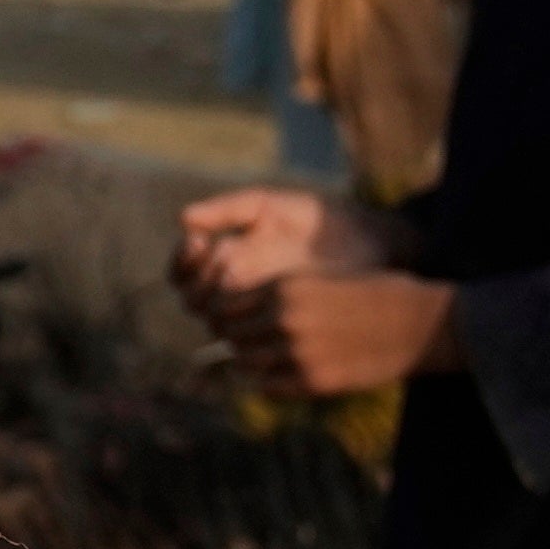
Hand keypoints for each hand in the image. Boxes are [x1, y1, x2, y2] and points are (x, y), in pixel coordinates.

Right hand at [166, 183, 378, 320]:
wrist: (368, 242)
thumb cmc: (320, 220)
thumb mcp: (272, 206)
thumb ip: (229, 208)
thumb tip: (182, 219)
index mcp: (226, 260)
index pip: (182, 273)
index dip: (181, 262)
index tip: (197, 241)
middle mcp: (236, 292)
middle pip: (193, 301)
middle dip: (199, 281)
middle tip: (221, 258)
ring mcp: (258, 315)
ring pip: (216, 323)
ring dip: (219, 303)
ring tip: (240, 277)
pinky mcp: (282, 332)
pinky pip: (250, 341)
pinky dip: (246, 326)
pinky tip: (263, 301)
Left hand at [226, 262, 459, 392]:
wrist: (420, 323)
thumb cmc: (372, 296)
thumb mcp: (321, 281)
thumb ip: (281, 296)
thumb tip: (237, 315)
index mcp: (285, 288)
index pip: (227, 306)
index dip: (229, 316)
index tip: (236, 322)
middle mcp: (285, 319)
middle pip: (233, 336)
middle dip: (239, 340)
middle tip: (250, 344)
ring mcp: (298, 352)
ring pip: (246, 363)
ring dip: (252, 363)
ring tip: (269, 360)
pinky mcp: (314, 381)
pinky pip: (269, 388)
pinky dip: (271, 384)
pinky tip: (287, 376)